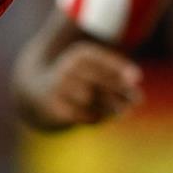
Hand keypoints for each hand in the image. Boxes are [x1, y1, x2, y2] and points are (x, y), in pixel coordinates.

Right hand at [27, 40, 143, 127]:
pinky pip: (83, 114)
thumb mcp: (92, 68)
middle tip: (137, 99)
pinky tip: (103, 116)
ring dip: (112, 106)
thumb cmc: (75, 80)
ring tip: (123, 111)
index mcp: (78, 54)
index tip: (137, 78)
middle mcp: (67, 69)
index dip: (119, 68)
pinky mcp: (56, 109)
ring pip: (93, 99)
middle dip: (121, 90)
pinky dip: (97, 117)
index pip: (100, 59)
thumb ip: (114, 72)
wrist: (35, 93)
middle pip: (99, 80)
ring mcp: (60, 89)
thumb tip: (135, 80)